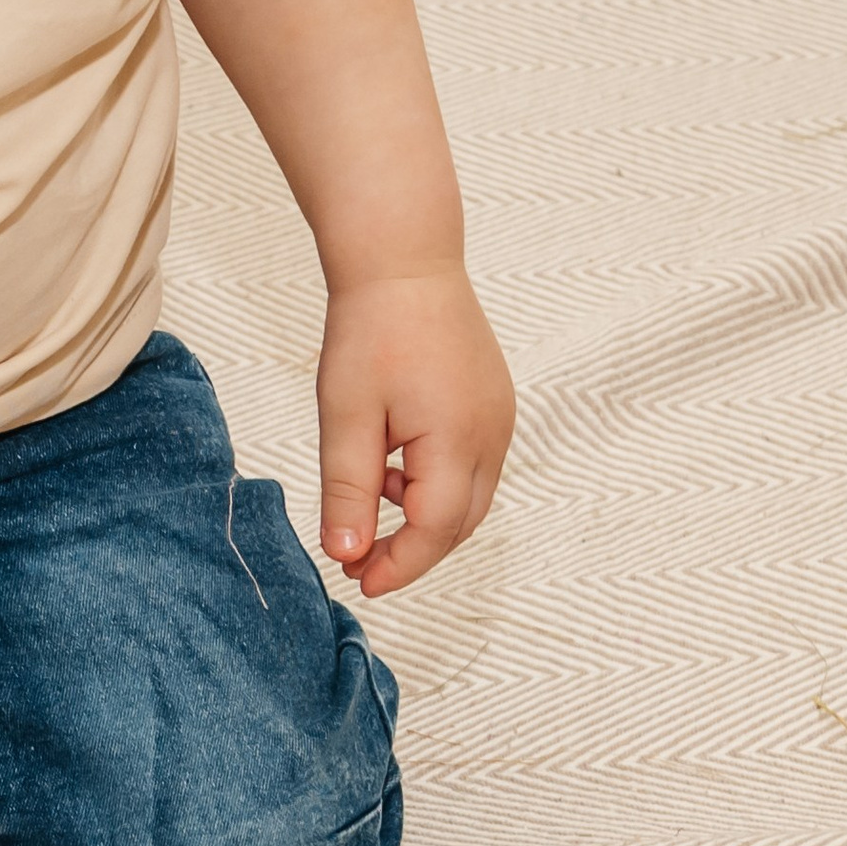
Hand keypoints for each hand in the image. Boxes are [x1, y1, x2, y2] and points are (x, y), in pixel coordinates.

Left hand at [315, 266, 512, 597]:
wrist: (405, 263)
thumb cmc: (372, 330)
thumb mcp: (346, 417)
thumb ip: (348, 491)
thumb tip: (346, 554)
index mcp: (458, 440)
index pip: (436, 531)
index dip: (399, 566)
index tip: (357, 582)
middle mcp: (493, 436)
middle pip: (460, 523)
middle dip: (413, 550)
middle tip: (358, 562)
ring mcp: (500, 419)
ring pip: (469, 497)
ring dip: (422, 515)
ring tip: (368, 497)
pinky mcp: (495, 405)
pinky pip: (472, 465)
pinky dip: (435, 483)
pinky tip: (393, 465)